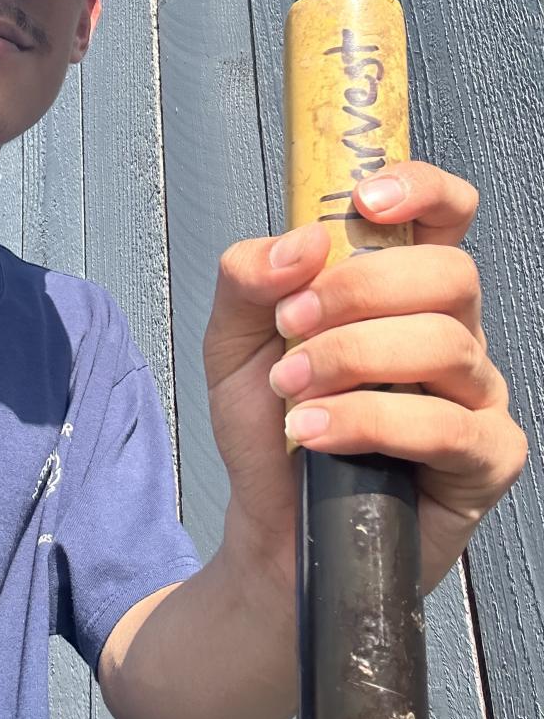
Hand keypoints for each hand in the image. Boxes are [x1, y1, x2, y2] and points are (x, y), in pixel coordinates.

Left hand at [203, 161, 526, 593]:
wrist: (270, 528)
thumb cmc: (267, 427)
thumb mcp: (233, 340)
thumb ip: (250, 278)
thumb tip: (305, 239)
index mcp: (403, 291)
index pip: (446, 214)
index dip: (422, 190)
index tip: (365, 200)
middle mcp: (452, 333)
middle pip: (449, 272)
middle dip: (359, 289)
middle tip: (291, 325)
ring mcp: (476, 395)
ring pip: (446, 344)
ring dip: (351, 359)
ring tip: (290, 390)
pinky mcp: (485, 459)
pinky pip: (446, 425)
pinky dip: (368, 422)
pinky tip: (313, 433)